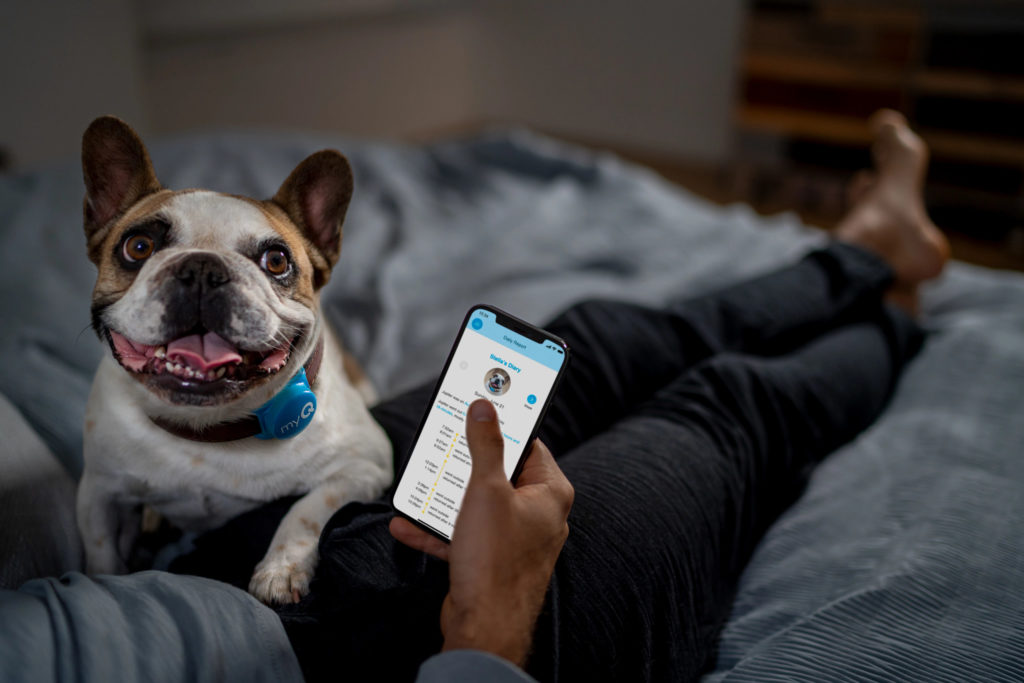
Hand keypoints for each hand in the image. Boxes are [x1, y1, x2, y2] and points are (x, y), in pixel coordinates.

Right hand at [389, 399, 573, 666]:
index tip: (478, 411)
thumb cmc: (495, 559)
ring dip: (447, 497)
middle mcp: (539, 514)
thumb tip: (485, 408)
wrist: (484, 627)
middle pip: (500, 473)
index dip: (502, 427)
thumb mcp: (486, 490)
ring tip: (421, 485)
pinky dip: (441, 529)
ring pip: (479, 505)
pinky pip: (466, 535)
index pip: (529, 444)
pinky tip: (409, 523)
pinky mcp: (494, 560)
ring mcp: (516, 539)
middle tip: (442, 446)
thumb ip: (485, 445)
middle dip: (465, 464)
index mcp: (550, 492)